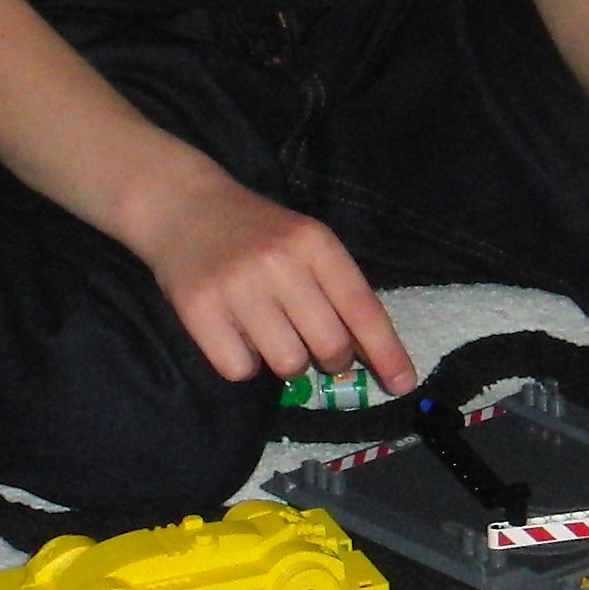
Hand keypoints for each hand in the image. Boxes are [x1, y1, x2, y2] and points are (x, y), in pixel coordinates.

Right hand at [133, 173, 418, 392]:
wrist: (184, 205)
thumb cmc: (257, 232)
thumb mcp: (306, 242)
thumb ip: (337, 290)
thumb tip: (369, 355)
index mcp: (315, 243)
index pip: (363, 309)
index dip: (387, 352)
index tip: (404, 384)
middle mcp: (280, 262)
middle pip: (330, 347)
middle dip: (331, 359)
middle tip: (314, 344)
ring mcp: (238, 286)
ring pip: (288, 365)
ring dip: (286, 361)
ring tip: (269, 332)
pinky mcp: (199, 309)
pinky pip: (240, 371)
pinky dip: (243, 364)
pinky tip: (236, 333)